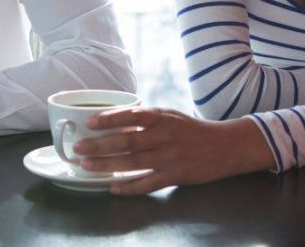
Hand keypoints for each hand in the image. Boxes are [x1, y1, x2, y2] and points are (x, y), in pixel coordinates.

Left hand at [73, 107, 276, 194]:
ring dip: (107, 165)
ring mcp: (170, 158)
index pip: (132, 115)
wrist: (226, 146)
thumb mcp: (171, 115)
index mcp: (163, 117)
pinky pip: (147, 184)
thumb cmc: (193, 130)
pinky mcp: (176, 176)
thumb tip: (114, 118)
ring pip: (133, 163)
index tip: (89, 122)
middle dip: (99, 145)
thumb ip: (146, 118)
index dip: (109, 119)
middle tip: (78, 148)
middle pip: (127, 141)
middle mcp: (165, 136)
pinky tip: (112, 187)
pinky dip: (128, 187)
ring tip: (87, 165)